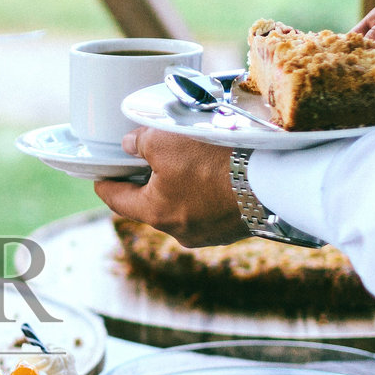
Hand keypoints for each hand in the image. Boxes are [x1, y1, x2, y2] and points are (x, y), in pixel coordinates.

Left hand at [92, 128, 247, 245]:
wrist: (273, 181)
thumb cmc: (215, 162)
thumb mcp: (166, 140)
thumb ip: (141, 143)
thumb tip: (130, 146)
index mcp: (155, 213)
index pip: (117, 201)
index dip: (106, 185)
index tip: (100, 178)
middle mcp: (179, 231)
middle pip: (151, 205)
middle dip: (147, 183)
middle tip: (144, 162)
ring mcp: (208, 234)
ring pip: (182, 208)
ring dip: (180, 189)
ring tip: (187, 164)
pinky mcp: (233, 229)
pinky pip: (210, 210)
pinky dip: (207, 194)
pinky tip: (216, 176)